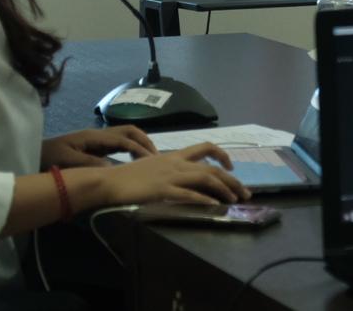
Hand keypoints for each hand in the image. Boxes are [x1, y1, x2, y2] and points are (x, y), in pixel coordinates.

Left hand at [41, 125, 156, 167]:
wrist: (32, 156)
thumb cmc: (47, 159)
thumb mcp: (67, 162)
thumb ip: (90, 164)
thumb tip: (115, 169)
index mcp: (93, 137)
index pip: (123, 139)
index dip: (138, 149)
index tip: (151, 162)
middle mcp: (98, 135)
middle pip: (128, 131)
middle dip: (144, 141)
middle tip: (156, 157)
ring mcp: (96, 140)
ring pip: (125, 136)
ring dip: (139, 144)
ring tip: (150, 159)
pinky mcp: (94, 147)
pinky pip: (118, 144)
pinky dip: (131, 149)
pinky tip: (134, 161)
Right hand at [101, 142, 250, 205]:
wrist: (108, 182)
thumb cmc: (127, 176)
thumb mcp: (152, 165)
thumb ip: (168, 167)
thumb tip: (181, 174)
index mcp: (174, 156)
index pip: (204, 147)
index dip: (222, 155)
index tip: (232, 167)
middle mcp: (176, 163)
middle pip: (212, 167)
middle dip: (232, 180)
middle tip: (244, 192)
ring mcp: (170, 176)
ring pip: (205, 179)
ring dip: (224, 190)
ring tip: (235, 200)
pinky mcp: (163, 190)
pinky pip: (188, 195)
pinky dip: (204, 200)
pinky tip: (214, 206)